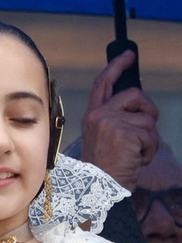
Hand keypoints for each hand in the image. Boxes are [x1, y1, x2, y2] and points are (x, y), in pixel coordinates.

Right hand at [80, 52, 159, 191]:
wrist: (99, 188)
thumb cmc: (105, 167)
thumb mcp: (105, 137)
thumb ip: (116, 119)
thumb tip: (139, 108)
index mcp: (92, 115)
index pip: (104, 84)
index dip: (117, 66)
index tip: (128, 54)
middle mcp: (98, 115)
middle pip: (135, 95)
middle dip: (148, 110)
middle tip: (145, 130)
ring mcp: (110, 123)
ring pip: (148, 118)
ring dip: (149, 138)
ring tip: (135, 153)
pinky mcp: (125, 133)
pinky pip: (151, 134)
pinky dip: (149, 150)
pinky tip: (136, 160)